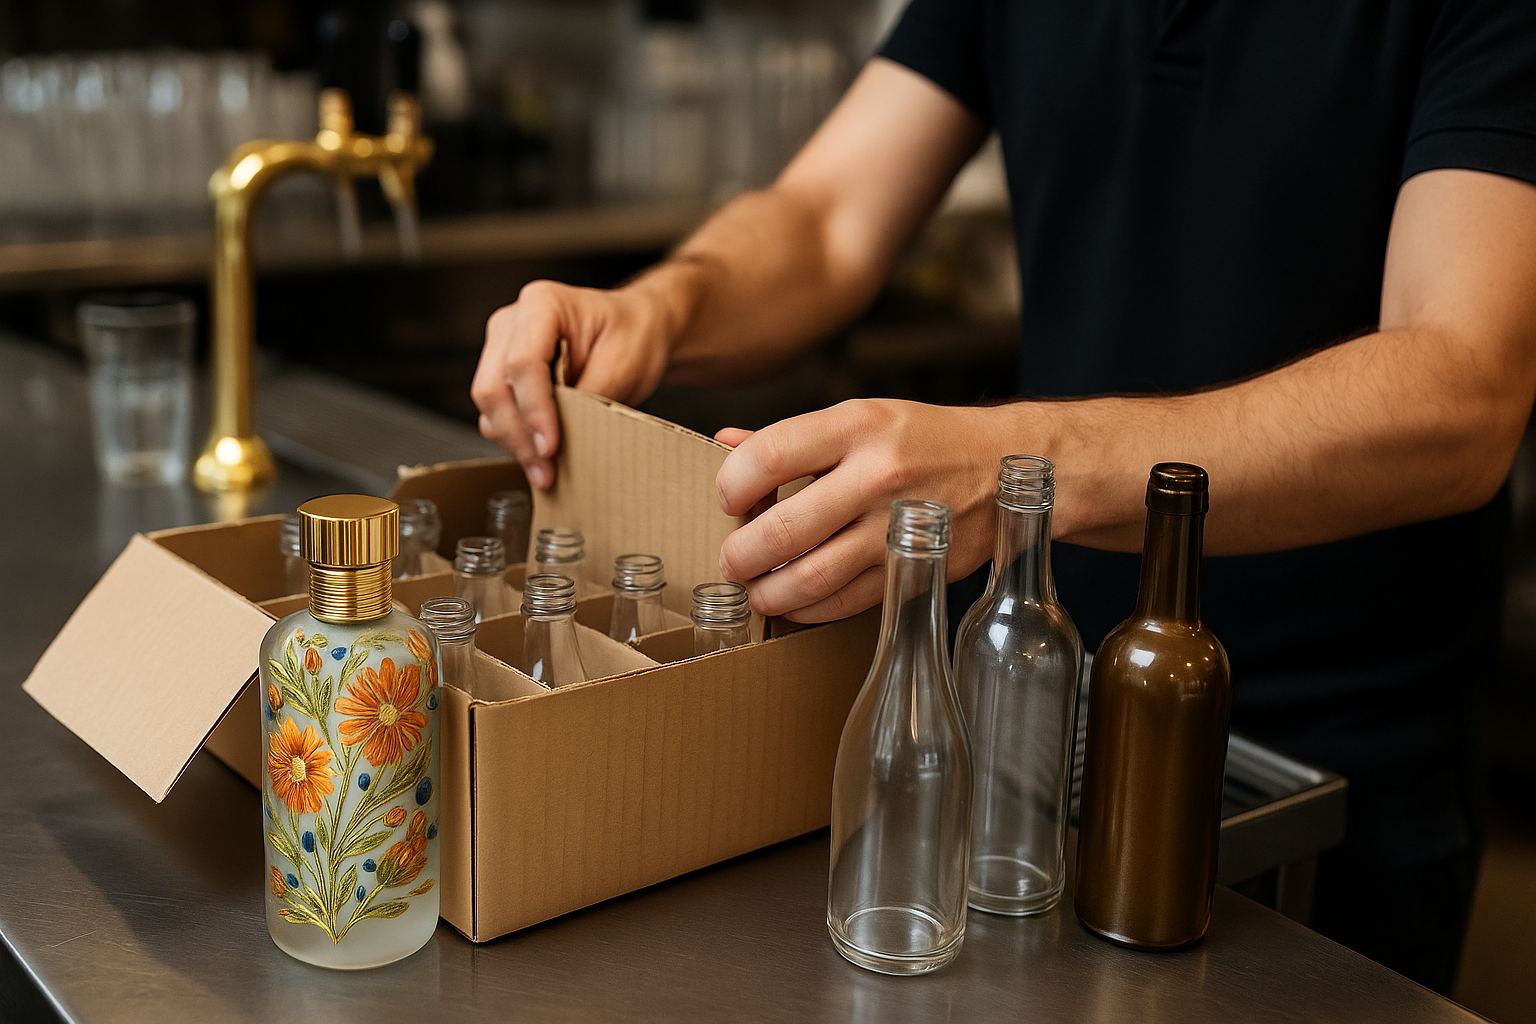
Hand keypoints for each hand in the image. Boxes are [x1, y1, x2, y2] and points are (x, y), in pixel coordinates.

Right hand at [472, 277, 677, 487]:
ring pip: (490, 406)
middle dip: (519, 436)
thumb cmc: (632, 333)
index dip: (534, 410)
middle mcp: (513, 323)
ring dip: (515, 443)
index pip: (523, 363)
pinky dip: (516, 439)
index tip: (550, 446)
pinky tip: (540, 457)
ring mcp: (502, 347)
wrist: (637, 329)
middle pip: (494, 387)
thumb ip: (590, 396)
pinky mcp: (504, 374)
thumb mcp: (624, 363)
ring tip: (546, 471)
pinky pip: (497, 413)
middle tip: (546, 471)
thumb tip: (563, 435)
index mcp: (542, 304)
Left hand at [714, 400, 1004, 621]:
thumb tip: (724, 442)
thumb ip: (791, 437)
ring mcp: (898, 528)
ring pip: (810, 577)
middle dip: (740, 555)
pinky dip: (808, 609)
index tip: (730, 500)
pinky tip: (794, 601)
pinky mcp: (914, 569)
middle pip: (782, 530)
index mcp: (857, 426)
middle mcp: (878, 475)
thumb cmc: (924, 440)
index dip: (732, 485)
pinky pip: (845, 602)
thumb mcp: (861, 419)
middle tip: (731, 559)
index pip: (768, 457)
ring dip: (768, 591)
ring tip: (755, 588)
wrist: (1009, 466)